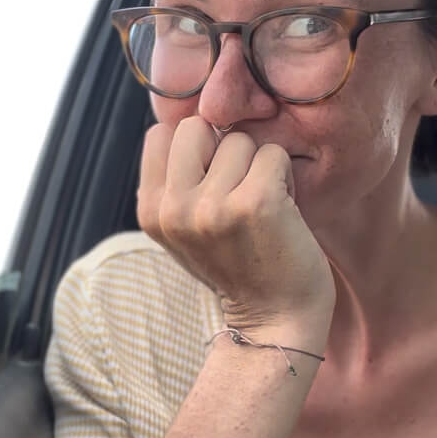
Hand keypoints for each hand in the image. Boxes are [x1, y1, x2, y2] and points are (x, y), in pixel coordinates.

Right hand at [137, 116, 335, 331]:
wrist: (275, 320)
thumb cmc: (238, 265)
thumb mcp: (185, 228)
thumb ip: (177, 181)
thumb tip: (191, 117)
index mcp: (151, 211)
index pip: (162, 134)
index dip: (195, 148)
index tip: (213, 180)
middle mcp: (174, 208)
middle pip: (195, 126)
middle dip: (224, 148)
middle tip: (240, 189)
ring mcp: (213, 207)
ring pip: (240, 140)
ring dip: (259, 166)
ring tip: (261, 206)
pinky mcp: (256, 203)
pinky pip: (273, 154)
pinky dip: (285, 176)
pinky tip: (282, 210)